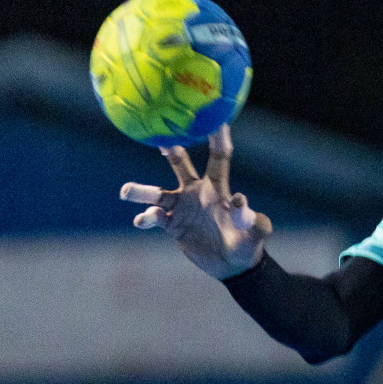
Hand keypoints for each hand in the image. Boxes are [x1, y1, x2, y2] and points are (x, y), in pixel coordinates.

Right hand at [119, 125, 272, 278]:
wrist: (233, 266)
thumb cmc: (248, 244)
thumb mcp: (255, 231)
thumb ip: (249, 217)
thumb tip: (239, 200)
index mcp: (219, 188)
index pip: (219, 157)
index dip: (217, 137)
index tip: (213, 117)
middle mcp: (197, 192)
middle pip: (180, 165)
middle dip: (170, 150)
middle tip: (158, 137)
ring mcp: (182, 208)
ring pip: (158, 194)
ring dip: (143, 192)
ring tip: (127, 191)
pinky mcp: (173, 226)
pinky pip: (155, 219)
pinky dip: (147, 219)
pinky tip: (142, 220)